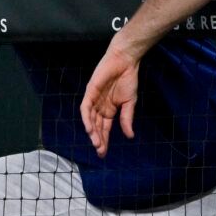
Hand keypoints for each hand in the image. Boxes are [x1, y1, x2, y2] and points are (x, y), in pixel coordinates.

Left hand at [80, 43, 140, 157]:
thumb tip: (130, 136)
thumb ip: (127, 119)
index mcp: (108, 111)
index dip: (104, 140)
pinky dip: (86, 118)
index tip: (103, 153)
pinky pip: (86, 107)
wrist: (126, 62)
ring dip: (92, 131)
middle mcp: (99, 107)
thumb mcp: (130, 103)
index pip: (104, 129)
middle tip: (100, 151)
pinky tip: (89, 128)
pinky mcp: (90, 92)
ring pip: (90, 119)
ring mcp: (93, 100)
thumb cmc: (128, 80)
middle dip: (97, 139)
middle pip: (96, 127)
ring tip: (96, 143)